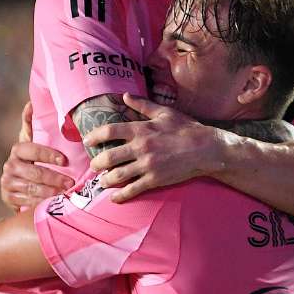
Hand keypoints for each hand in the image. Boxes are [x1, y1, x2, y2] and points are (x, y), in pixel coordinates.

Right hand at [0, 104, 74, 210]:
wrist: (17, 184)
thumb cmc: (33, 159)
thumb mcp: (33, 142)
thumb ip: (32, 124)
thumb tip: (30, 103)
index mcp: (18, 150)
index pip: (32, 150)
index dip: (47, 154)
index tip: (64, 160)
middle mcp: (10, 166)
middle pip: (34, 172)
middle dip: (54, 177)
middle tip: (71, 182)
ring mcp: (7, 183)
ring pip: (32, 189)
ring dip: (50, 192)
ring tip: (65, 194)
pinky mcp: (8, 198)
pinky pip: (27, 202)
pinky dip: (41, 203)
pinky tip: (53, 203)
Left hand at [83, 93, 220, 201]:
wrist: (206, 149)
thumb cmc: (186, 128)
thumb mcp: (164, 112)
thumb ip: (142, 105)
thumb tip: (125, 95)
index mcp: (141, 130)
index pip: (110, 131)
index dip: (94, 136)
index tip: (87, 140)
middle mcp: (141, 148)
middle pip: (108, 157)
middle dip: (96, 163)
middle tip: (93, 166)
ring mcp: (147, 165)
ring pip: (117, 176)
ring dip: (105, 180)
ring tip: (102, 181)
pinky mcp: (155, 180)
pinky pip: (133, 189)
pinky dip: (121, 195)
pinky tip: (115, 198)